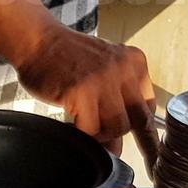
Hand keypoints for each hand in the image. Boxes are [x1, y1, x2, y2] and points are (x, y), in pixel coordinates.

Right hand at [13, 27, 155, 146]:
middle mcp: (124, 68)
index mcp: (134, 61)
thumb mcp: (102, 71)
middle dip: (122, 134)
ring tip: (85, 125)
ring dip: (100, 135)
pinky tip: (73, 125)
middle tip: (108, 139)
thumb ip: (117, 102)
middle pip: (138, 120)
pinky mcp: (82, 91)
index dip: (140, 126)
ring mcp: (104, 79)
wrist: (37, 41)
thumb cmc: (66, 58)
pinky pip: (91, 129)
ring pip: (117, 127)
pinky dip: (82, 134)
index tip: (140, 143)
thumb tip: (118, 147)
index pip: (150, 106)